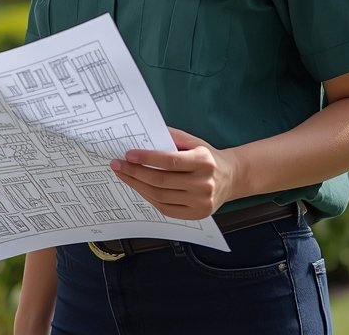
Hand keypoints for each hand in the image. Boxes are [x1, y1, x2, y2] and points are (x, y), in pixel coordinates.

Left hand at [109, 126, 239, 218]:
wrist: (231, 177)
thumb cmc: (206, 156)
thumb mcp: (193, 141)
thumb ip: (170, 136)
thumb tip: (142, 134)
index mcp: (203, 162)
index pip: (170, 161)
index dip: (147, 158)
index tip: (128, 154)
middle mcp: (203, 184)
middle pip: (162, 180)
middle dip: (135, 172)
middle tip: (117, 164)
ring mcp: (201, 203)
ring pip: (160, 196)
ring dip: (137, 185)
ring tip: (123, 175)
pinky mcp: (197, 215)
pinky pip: (166, 208)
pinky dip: (149, 197)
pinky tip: (138, 187)